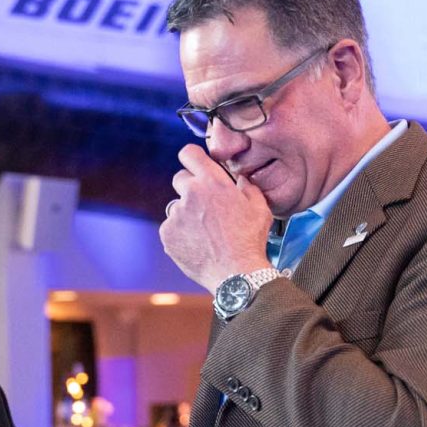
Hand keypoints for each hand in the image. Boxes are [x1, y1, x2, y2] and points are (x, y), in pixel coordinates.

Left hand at [160, 144, 274, 289]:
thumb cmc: (250, 240)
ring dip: (186, 213)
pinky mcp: (167, 234)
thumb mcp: (259, 207)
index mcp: (212, 182)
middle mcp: (190, 194)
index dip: (192, 158)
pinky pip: (171, 227)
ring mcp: (176, 214)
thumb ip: (247, 186)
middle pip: (180, 179)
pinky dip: (180, 233)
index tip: (195, 166)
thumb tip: (240, 179)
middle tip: (205, 206)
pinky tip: (197, 243)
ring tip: (204, 232)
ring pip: (176, 206)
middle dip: (191, 188)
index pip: (189, 153)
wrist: (236, 273)